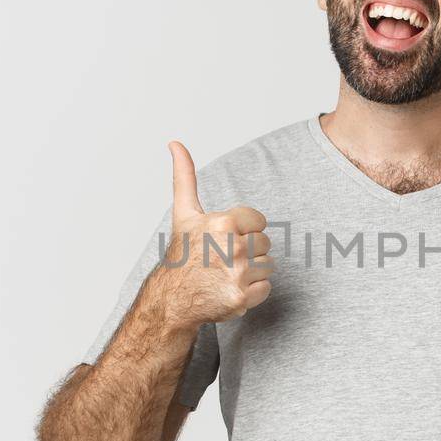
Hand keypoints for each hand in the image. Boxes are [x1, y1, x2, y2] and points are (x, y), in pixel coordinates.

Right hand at [156, 140, 273, 324]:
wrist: (172, 297)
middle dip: (248, 250)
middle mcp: (233, 247)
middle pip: (266, 243)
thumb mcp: (184, 212)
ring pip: (267, 265)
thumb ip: (185, 176)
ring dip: (251, 271)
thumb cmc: (183, 253)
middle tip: (223, 258)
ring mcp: (238, 273)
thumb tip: (175, 143)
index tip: (224, 238)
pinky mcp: (242, 296)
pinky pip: (266, 287)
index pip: (259, 221)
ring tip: (226, 273)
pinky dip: (252, 291)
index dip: (243, 229)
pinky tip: (231, 288)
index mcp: (224, 222)